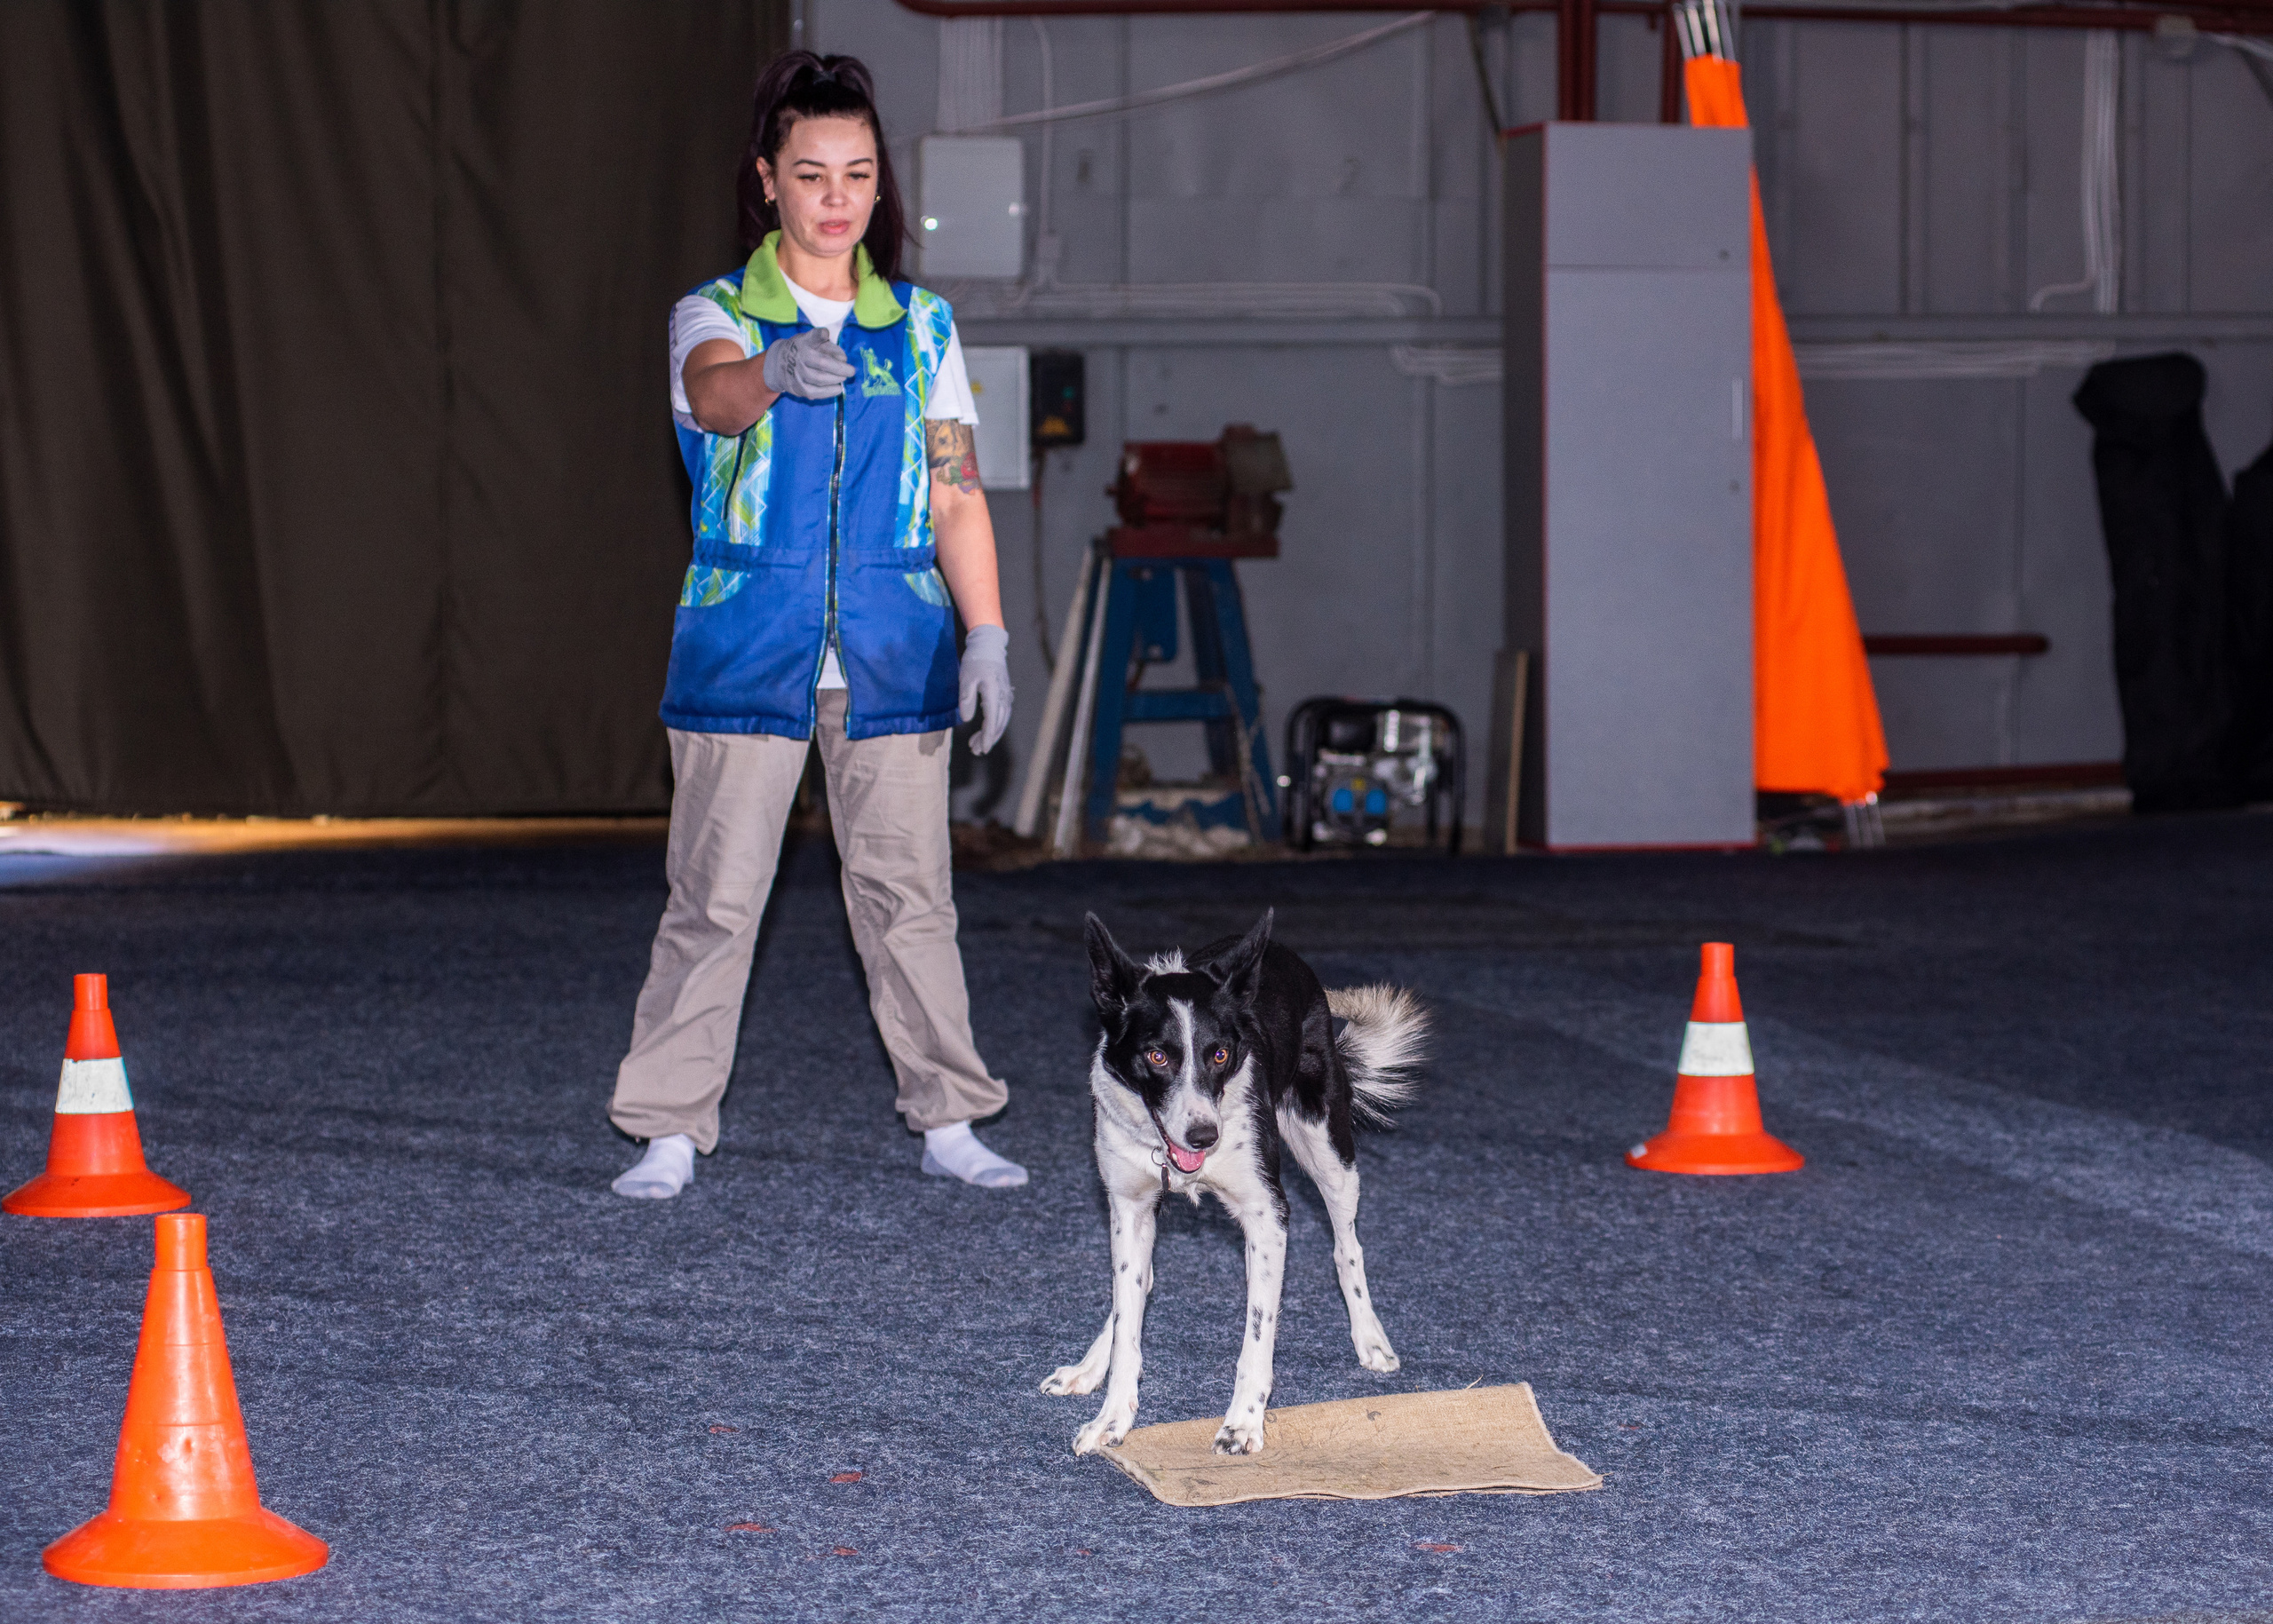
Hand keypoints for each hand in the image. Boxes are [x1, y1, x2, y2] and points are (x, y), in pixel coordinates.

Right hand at [761, 327, 853, 399]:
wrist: (777, 362)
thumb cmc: (802, 349)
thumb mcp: (811, 339)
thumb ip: (828, 345)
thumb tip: (843, 358)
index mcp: (803, 343)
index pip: (813, 338)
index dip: (822, 339)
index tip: (831, 340)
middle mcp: (798, 357)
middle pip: (822, 363)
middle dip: (840, 368)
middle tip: (851, 371)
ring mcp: (796, 373)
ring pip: (819, 379)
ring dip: (835, 379)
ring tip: (844, 378)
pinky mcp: (796, 388)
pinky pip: (815, 392)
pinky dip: (829, 392)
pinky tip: (838, 389)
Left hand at [959, 625, 1012, 754]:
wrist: (989, 646)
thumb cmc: (975, 661)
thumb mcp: (965, 679)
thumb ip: (966, 699)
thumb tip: (967, 720)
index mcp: (993, 693)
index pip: (991, 721)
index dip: (987, 737)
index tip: (982, 750)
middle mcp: (1003, 696)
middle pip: (998, 724)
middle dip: (988, 739)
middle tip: (975, 751)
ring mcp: (1006, 695)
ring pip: (1002, 721)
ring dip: (991, 734)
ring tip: (976, 744)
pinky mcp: (1004, 694)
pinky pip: (1002, 714)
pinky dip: (995, 725)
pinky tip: (985, 730)